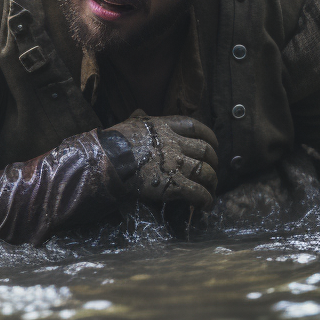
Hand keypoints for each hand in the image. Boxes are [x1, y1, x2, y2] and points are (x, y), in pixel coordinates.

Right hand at [99, 112, 219, 208]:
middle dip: (213, 163)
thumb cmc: (113, 142)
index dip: (209, 136)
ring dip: (212, 184)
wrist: (105, 161)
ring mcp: (175, 164)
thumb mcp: (129, 124)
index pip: (195, 127)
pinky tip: (204, 206)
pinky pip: (198, 192)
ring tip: (210, 192)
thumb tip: (139, 112)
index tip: (213, 144)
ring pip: (206, 172)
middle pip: (206, 151)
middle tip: (211, 172)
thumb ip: (139, 119)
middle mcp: (174, 144)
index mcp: (164, 127)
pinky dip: (205, 200)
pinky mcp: (172, 185)